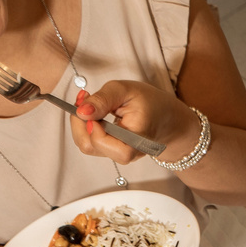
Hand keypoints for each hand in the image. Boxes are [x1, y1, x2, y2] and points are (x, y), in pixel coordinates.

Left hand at [72, 82, 193, 164]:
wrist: (166, 119)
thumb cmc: (150, 103)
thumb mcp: (126, 90)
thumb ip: (103, 100)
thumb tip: (82, 111)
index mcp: (134, 140)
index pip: (102, 143)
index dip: (88, 122)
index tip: (85, 99)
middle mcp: (126, 154)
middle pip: (89, 146)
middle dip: (79, 122)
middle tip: (83, 98)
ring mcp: (118, 156)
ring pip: (88, 146)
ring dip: (82, 124)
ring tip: (90, 103)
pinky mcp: (113, 153)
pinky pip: (92, 144)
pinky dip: (87, 127)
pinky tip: (94, 113)